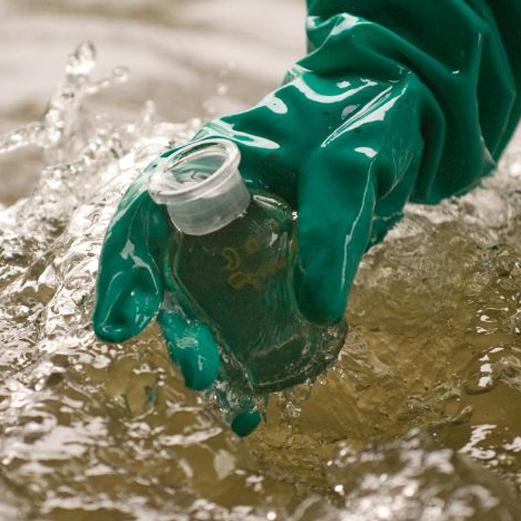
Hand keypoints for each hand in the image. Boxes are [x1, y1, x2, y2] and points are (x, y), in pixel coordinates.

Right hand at [93, 68, 426, 400]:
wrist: (401, 113)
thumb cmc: (366, 118)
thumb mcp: (352, 162)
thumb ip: (330, 225)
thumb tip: (315, 311)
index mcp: (207, 160)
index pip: (142, 212)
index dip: (123, 269)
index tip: (120, 325)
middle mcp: (206, 200)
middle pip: (166, 269)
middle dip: (175, 327)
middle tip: (199, 373)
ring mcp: (233, 234)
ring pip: (199, 300)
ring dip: (209, 352)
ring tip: (235, 407)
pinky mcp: (263, 261)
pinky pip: (239, 310)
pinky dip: (243, 352)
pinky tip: (258, 391)